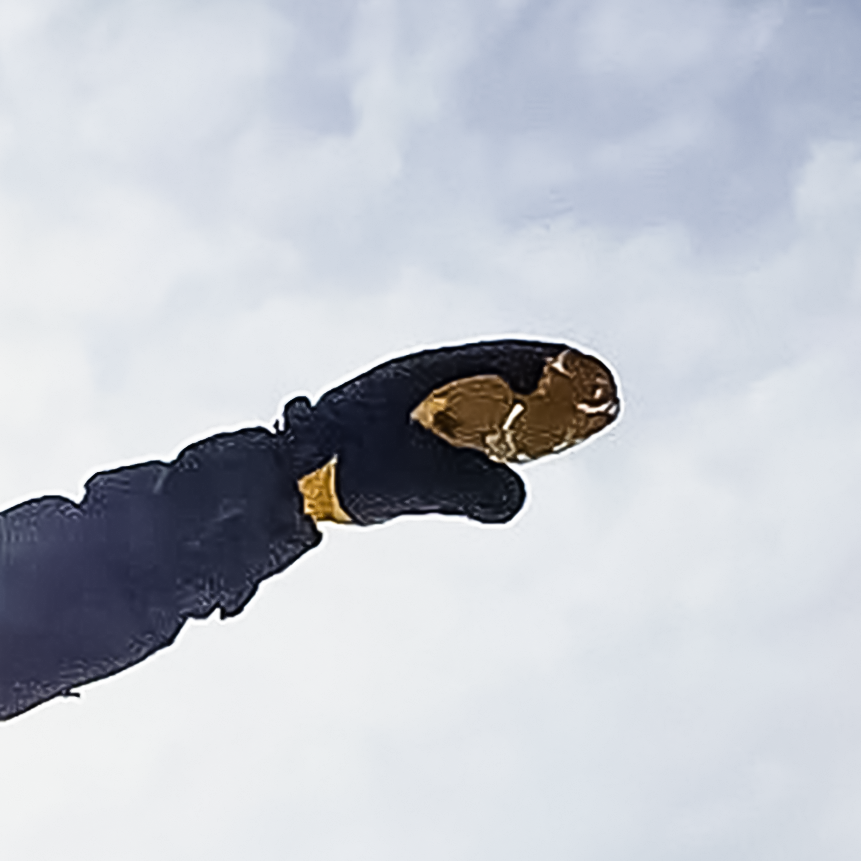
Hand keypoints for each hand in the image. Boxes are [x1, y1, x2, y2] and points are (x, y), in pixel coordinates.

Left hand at [278, 344, 617, 527]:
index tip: (592, 375)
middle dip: (538, 388)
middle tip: (591, 400)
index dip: (549, 367)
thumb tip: (515, 501)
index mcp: (418, 376)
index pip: (500, 359)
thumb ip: (463, 490)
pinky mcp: (384, 440)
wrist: (268, 488)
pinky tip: (491, 461)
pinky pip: (446, 431)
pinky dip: (478, 439)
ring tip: (551, 432)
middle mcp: (409, 385)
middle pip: (489, 378)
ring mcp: (395, 410)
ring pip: (467, 404)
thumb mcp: (408, 482)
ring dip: (508, 415)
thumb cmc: (334, 474)